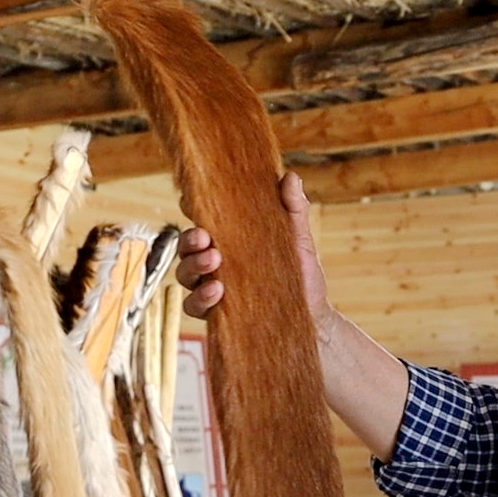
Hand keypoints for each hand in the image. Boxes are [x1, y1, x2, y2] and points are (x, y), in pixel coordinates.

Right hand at [173, 171, 330, 323]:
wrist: (313, 319)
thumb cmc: (303, 277)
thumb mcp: (299, 241)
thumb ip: (294, 210)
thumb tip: (290, 177)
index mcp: (232, 239)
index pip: (204, 220)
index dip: (192, 208)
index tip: (190, 200)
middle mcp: (216, 262)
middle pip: (187, 246)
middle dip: (189, 239)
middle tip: (204, 236)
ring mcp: (212, 287)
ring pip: (184, 273)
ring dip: (193, 265)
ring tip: (214, 261)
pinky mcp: (216, 314)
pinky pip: (193, 306)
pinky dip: (200, 298)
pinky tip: (217, 291)